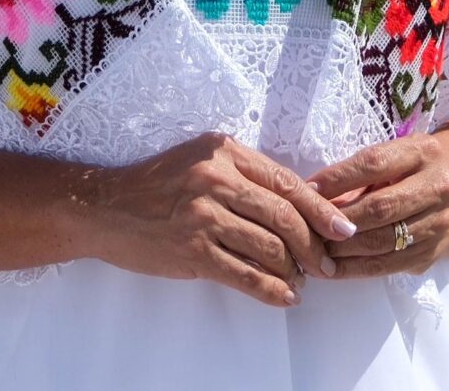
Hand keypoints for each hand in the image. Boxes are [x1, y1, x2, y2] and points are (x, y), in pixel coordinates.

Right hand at [75, 133, 359, 307]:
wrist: (105, 207)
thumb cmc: (157, 185)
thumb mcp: (202, 161)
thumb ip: (245, 176)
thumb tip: (298, 207)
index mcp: (224, 151)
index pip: (286, 182)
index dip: (321, 210)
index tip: (343, 229)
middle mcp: (215, 179)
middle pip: (284, 217)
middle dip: (314, 246)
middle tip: (327, 265)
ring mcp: (202, 217)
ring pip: (269, 248)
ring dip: (293, 270)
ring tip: (300, 280)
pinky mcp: (192, 251)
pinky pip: (245, 275)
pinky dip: (271, 290)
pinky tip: (283, 296)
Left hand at [307, 135, 448, 277]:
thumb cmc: (408, 171)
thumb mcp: (390, 159)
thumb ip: (356, 176)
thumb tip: (312, 198)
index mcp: (423, 152)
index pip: (374, 164)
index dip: (338, 178)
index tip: (307, 190)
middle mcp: (438, 187)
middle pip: (380, 207)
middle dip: (339, 220)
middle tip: (307, 228)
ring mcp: (440, 223)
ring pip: (383, 241)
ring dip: (344, 249)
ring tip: (315, 251)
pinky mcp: (433, 252)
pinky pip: (389, 265)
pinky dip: (356, 269)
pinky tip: (333, 268)